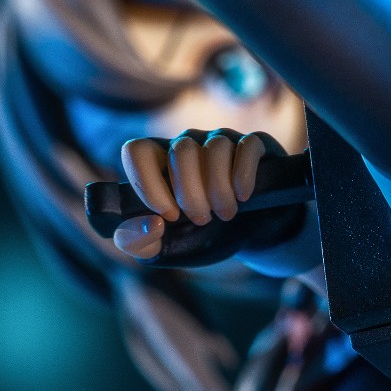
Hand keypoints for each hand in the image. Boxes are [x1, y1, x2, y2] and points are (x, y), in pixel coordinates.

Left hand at [115, 129, 275, 261]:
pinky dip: (243, 175)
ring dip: (220, 189)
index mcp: (158, 165)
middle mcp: (187, 146)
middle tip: (202, 220)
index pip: (137, 151)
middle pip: (182, 151)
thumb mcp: (165, 249)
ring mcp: (221, 142)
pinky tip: (243, 196)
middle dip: (192, 195)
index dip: (149, 183)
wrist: (248, 237)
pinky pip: (247, 146)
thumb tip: (150, 223)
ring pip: (215, 148)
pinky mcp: (253, 146)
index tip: (169, 215)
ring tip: (226, 214)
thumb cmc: (201, 237)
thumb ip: (137, 242)